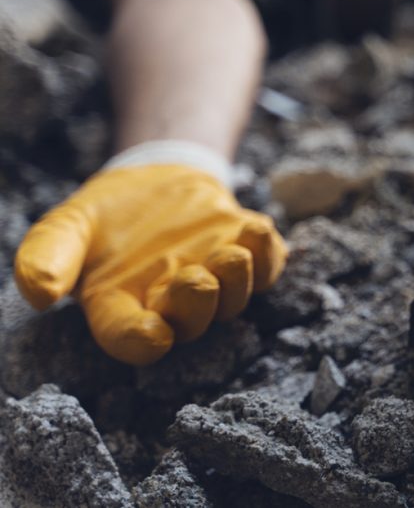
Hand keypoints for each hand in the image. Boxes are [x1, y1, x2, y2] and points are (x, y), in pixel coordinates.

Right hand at [14, 164, 286, 364]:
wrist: (154, 178)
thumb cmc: (107, 215)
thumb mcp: (67, 227)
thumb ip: (49, 257)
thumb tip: (40, 293)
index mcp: (122, 308)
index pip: (129, 336)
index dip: (140, 341)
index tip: (152, 334)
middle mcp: (172, 304)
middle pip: (190, 322)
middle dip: (196, 305)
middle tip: (196, 280)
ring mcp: (214, 281)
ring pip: (232, 299)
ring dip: (236, 282)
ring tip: (232, 256)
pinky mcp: (245, 255)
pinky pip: (266, 266)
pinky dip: (267, 253)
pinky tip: (259, 230)